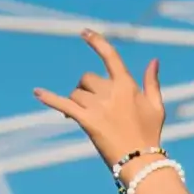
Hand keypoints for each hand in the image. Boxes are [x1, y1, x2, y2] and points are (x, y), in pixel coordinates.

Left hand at [33, 29, 163, 167]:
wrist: (141, 161)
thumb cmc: (150, 134)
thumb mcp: (156, 106)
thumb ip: (152, 82)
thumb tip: (153, 60)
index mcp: (127, 85)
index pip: (110, 56)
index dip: (97, 42)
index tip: (84, 32)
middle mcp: (111, 92)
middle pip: (87, 78)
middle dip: (86, 88)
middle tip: (91, 104)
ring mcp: (98, 106)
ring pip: (76, 93)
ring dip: (77, 102)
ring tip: (84, 116)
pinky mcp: (86, 121)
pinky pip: (63, 104)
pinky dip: (49, 98)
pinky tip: (36, 92)